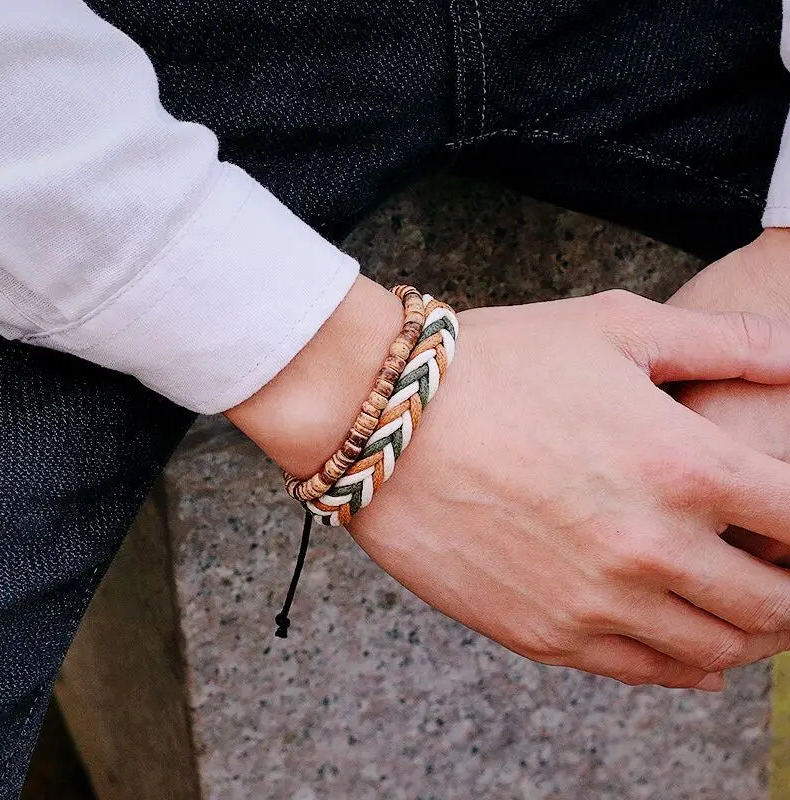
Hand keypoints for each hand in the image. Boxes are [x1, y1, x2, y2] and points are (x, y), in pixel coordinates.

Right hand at [348, 290, 789, 689]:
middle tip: (776, 564)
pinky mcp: (543, 635)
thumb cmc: (496, 363)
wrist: (382, 419)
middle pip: (777, 605)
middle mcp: (651, 549)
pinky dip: (686, 665)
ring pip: (718, 651)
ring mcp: (596, 603)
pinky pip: (645, 673)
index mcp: (684, 466)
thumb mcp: (615, 327)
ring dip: (749, 633)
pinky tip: (685, 644)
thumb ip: (726, 342)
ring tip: (738, 602)